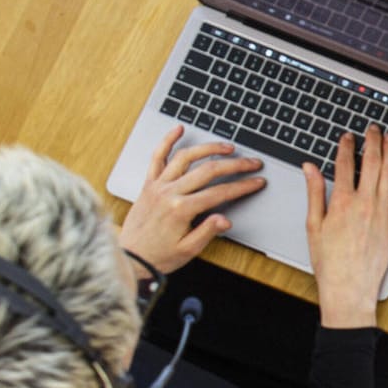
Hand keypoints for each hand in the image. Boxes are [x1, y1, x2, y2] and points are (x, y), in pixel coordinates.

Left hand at [117, 125, 265, 273]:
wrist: (130, 258)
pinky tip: (178, 129)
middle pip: (208, 171)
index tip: (257, 181)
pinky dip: (167, 141)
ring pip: (186, 157)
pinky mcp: (148, 184)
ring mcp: (158, 185)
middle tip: (252, 162)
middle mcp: (169, 193)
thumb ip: (207, 232)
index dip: (243, 186)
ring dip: (208, 148)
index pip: (219, 193)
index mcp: (181, 210)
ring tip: (227, 147)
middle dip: (235, 165)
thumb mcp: (188, 250)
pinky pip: (157, 157)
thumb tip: (225, 219)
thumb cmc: (159, 256)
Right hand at [305, 125, 387, 327]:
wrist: (350, 287)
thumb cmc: (330, 261)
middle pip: (371, 162)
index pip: (344, 164)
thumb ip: (314, 193)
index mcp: (342, 202)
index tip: (347, 137)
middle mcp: (365, 203)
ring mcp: (382, 212)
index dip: (346, 146)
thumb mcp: (313, 225)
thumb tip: (310, 169)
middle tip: (372, 129)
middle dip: (372, 141)